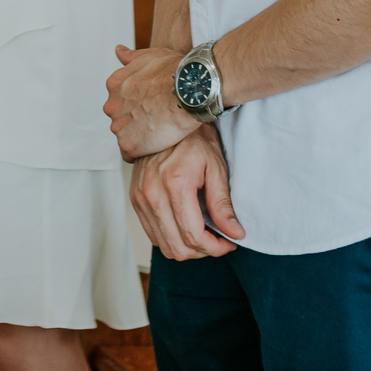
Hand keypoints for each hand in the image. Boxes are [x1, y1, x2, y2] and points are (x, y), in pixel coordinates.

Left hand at [105, 43, 201, 160]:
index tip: (150, 105)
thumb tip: (119, 51)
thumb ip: (131, 57)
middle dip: (135, 120)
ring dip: (139, 135)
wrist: (189, 91)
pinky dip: (141, 151)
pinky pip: (129, 154)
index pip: (119, 100)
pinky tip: (156, 144)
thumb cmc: (174, 72)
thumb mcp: (151, 56)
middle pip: (120, 118)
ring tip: (160, 131)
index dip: (137, 104)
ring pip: (125, 135)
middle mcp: (111, 105)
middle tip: (157, 118)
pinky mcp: (128, 144)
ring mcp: (118, 125)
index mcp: (114, 84)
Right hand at [130, 129, 244, 259]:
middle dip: (202, 251)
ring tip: (203, 234)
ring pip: (164, 245)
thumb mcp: (216, 168)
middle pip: (178, 247)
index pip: (194, 236)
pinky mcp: (135, 198)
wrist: (169, 119)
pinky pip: (152, 234)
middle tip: (218, 240)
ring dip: (186, 247)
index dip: (215, 248)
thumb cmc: (194, 140)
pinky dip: (171, 238)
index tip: (229, 243)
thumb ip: (223, 205)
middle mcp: (152, 193)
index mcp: (175, 184)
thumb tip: (234, 233)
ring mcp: (140, 197)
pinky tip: (186, 226)